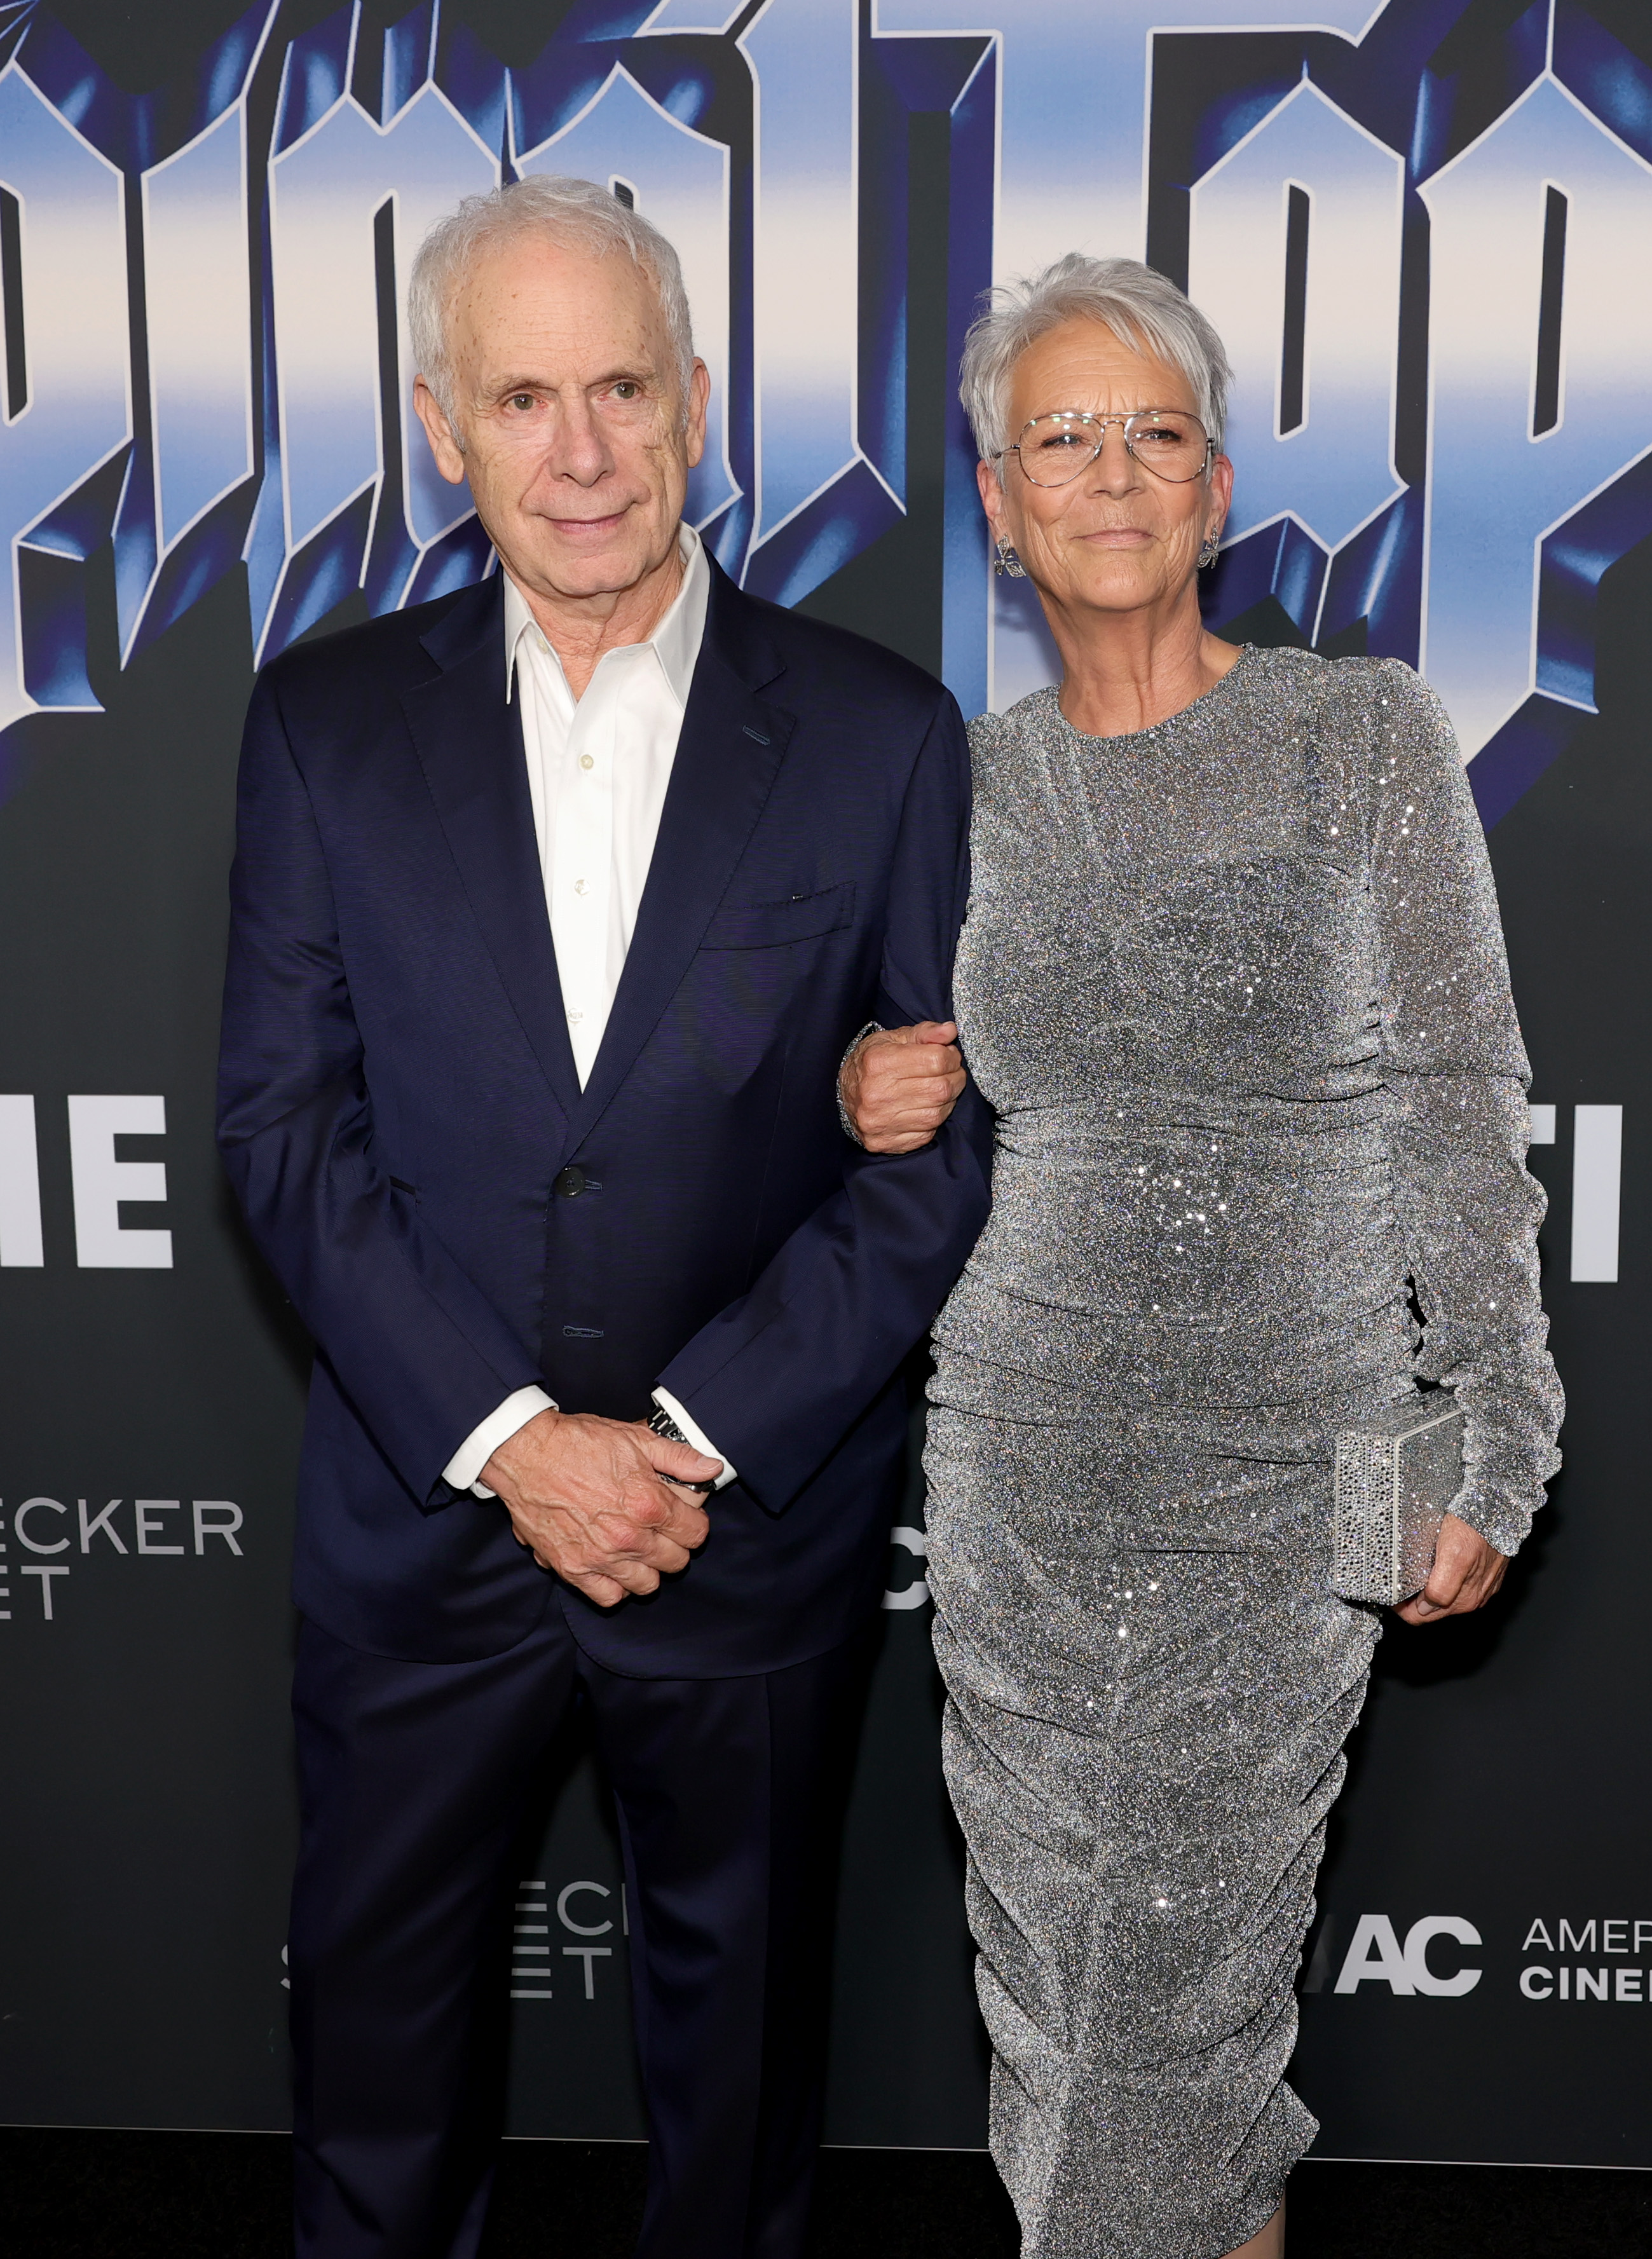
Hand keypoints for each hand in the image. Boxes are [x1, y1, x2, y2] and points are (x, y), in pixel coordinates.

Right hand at [481, 1408, 717, 1607]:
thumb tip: (711, 1469)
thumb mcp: (635, 1439)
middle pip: (676, 1561)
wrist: (525, 1454)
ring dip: (649, 1568)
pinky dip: (616, 1587)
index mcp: (648, 1504)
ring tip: (639, 1549)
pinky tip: (615, 1567)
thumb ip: (678, 1458)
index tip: (684, 1515)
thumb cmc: (578, 1443)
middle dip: (675, 1545)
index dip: (694, 1522)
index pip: (696, 1533)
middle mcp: (628, 1537)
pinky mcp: (572, 1569)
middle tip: (661, 1529)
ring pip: (647, 1585)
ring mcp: (600, 1557)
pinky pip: (609, 1597)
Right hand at [841, 1021, 965, 1153]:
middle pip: (940, 1089)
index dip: (952, 1057)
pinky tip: (925, 1109)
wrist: (842, 1094)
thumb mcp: (893, 1039)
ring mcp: (879, 1122)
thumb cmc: (872, 1063)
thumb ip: (925, 1033)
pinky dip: (933, 1122)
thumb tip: (950, 1031)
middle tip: (952, 1073)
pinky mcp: (884, 1142)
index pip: (936, 1060)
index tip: (950, 1056)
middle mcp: (876, 1093)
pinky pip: (926, 1135)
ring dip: (947, 1102)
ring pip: (937, 1114)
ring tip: (939, 1091)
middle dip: (956, 1079)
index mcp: (878, 1062)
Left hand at [1393, 1512, 1506, 1625]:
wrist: (1498, 1508)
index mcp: (1463, 1600)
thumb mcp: (1453, 1557)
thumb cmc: (1475, 1528)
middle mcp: (1472, 1599)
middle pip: (1429, 1610)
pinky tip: (1434, 1563)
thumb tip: (1424, 1609)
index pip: (1420, 1617)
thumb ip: (1441, 1589)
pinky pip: (1454, 1585)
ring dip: (1425, 1588)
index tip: (1389, 1593)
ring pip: (1441, 1598)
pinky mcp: (1482, 1577)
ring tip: (1413, 1569)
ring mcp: (1478, 1588)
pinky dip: (1440, 1578)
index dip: (1401, 1608)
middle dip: (1411, 1600)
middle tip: (1396, 1579)